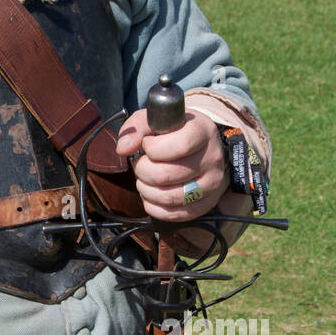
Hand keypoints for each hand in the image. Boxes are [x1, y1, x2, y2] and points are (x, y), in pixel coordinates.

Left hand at [116, 108, 228, 223]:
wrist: (203, 147)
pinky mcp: (207, 204)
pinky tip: (151, 193)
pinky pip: (174, 214)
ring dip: (146, 189)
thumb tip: (123, 148)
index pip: (179, 146)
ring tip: (144, 179)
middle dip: (142, 170)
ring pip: (169, 197)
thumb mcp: (158, 120)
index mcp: (202, 131)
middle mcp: (212, 158)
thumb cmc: (176, 132)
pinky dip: (154, 206)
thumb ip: (137, 128)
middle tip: (141, 164)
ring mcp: (212, 183)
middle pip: (166, 174)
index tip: (148, 144)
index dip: (153, 148)